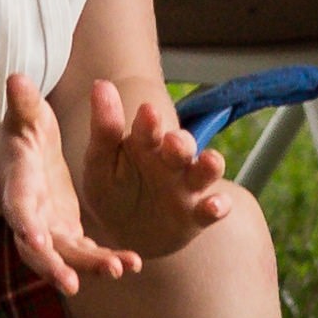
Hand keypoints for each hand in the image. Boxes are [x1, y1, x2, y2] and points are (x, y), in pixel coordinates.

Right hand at [0, 72, 138, 288]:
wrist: (18, 162)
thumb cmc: (21, 135)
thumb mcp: (23, 117)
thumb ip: (23, 103)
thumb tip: (16, 77)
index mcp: (18, 187)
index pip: (18, 207)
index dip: (25, 223)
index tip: (36, 240)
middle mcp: (30, 217)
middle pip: (38, 248)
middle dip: (54, 266)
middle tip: (73, 282)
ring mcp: (48, 231)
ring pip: (65, 257)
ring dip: (90, 267)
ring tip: (120, 269)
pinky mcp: (66, 235)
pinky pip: (84, 255)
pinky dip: (104, 261)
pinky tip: (130, 264)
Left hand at [75, 86, 240, 262]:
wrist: (126, 234)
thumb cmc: (112, 192)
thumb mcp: (99, 166)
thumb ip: (103, 131)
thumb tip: (101, 83)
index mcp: (145, 144)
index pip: (148, 128)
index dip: (148, 121)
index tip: (146, 112)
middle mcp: (171, 161)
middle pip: (183, 146)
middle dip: (181, 143)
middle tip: (174, 141)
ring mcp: (188, 187)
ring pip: (205, 170)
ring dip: (210, 164)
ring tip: (210, 161)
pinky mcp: (198, 214)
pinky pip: (214, 208)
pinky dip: (219, 205)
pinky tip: (215, 206)